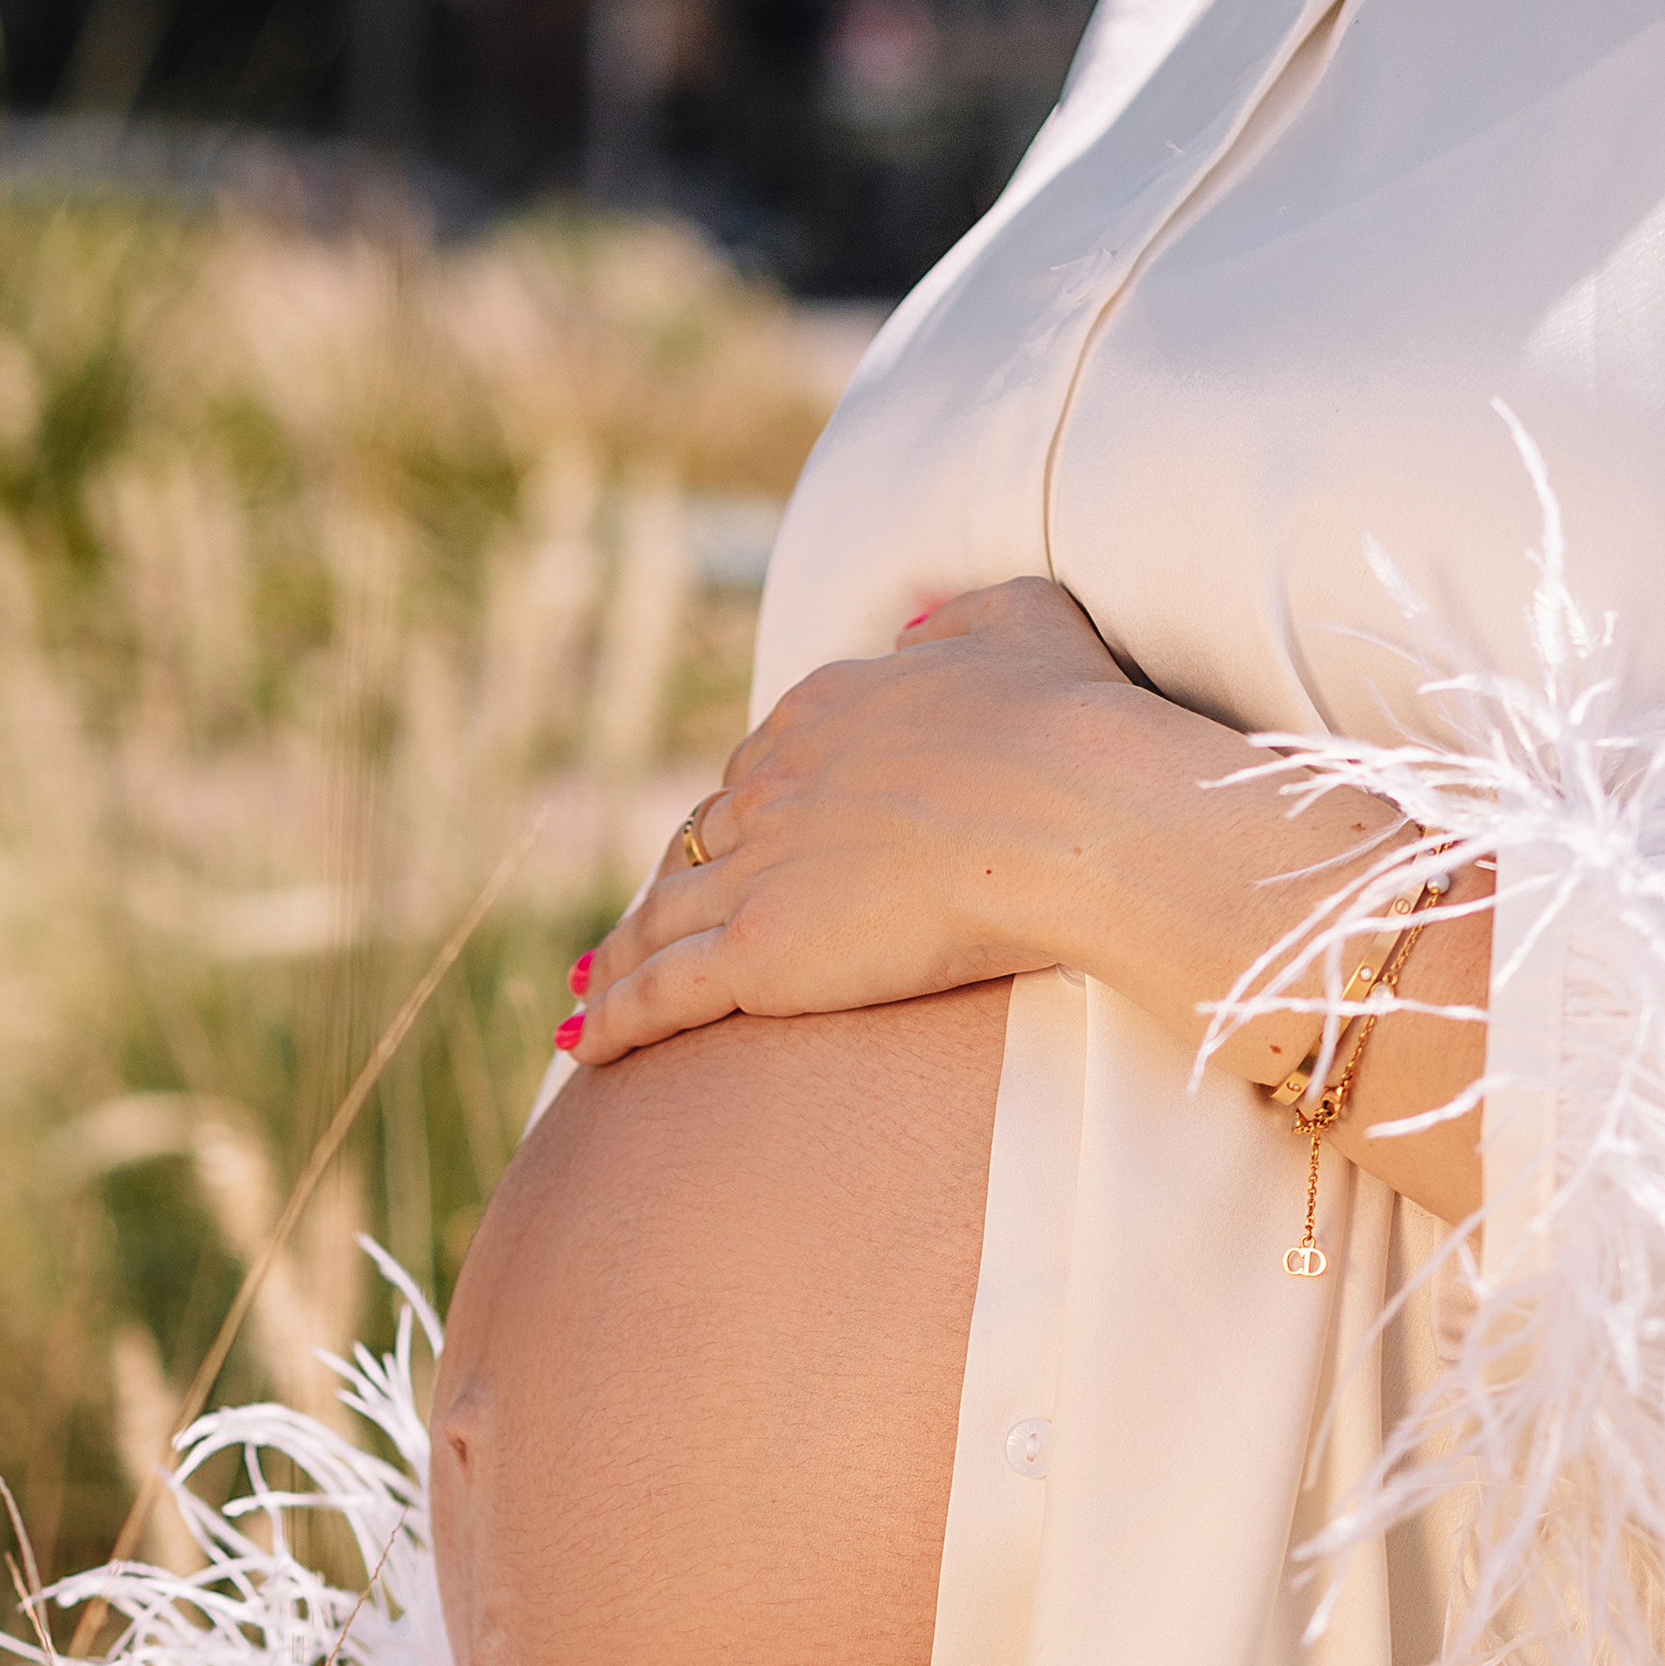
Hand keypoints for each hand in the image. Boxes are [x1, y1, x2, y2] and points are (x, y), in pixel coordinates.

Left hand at [570, 579, 1135, 1067]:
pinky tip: (589, 1046)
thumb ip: (965, 618)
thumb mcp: (1025, 623)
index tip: (735, 846)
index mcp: (828, 708)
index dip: (744, 814)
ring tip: (594, 994)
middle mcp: (775, 782)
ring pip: (661, 917)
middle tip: (650, 928)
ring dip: (621, 956)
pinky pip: (664, 990)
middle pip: (700, 842)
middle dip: (674, 885)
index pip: (760, 770)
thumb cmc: (1075, 726)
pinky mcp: (760, 950)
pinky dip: (616, 1018)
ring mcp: (760, 868)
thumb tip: (916, 628)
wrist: (1073, 809)